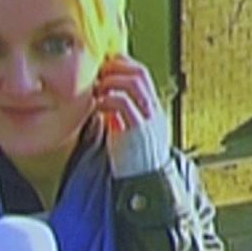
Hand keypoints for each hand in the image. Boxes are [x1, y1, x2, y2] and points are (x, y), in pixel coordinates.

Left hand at [93, 55, 168, 177]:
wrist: (146, 185)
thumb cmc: (133, 161)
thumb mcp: (128, 132)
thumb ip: (120, 115)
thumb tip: (102, 99)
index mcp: (152, 109)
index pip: (141, 74)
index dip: (122, 65)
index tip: (103, 69)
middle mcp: (154, 110)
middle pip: (140, 73)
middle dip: (116, 68)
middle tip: (98, 75)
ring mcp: (148, 118)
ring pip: (134, 82)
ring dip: (111, 80)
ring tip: (98, 89)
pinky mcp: (138, 130)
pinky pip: (123, 103)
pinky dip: (107, 99)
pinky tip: (97, 106)